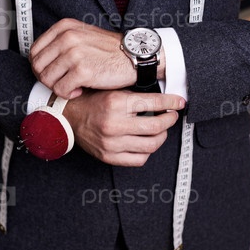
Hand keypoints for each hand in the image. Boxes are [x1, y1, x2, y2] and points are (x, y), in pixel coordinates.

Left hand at [30, 18, 164, 98]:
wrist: (134, 56)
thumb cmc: (110, 50)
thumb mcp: (82, 35)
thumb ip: (60, 43)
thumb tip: (39, 61)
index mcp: (65, 27)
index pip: (35, 50)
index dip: (40, 66)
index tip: (52, 72)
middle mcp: (67, 37)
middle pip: (38, 66)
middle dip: (48, 78)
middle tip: (62, 81)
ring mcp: (74, 53)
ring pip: (47, 79)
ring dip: (58, 87)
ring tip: (73, 85)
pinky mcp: (82, 70)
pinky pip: (61, 90)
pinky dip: (69, 94)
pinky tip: (80, 89)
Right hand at [64, 89, 183, 166]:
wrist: (69, 116)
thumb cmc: (92, 101)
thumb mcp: (114, 90)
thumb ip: (136, 95)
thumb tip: (164, 99)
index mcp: (116, 103)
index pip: (153, 103)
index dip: (171, 103)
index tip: (179, 103)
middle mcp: (114, 124)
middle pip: (156, 126)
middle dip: (169, 120)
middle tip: (171, 116)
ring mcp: (111, 143)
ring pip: (150, 145)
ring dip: (161, 136)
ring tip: (161, 130)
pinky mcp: (109, 156)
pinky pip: (139, 159)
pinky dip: (147, 151)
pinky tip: (146, 142)